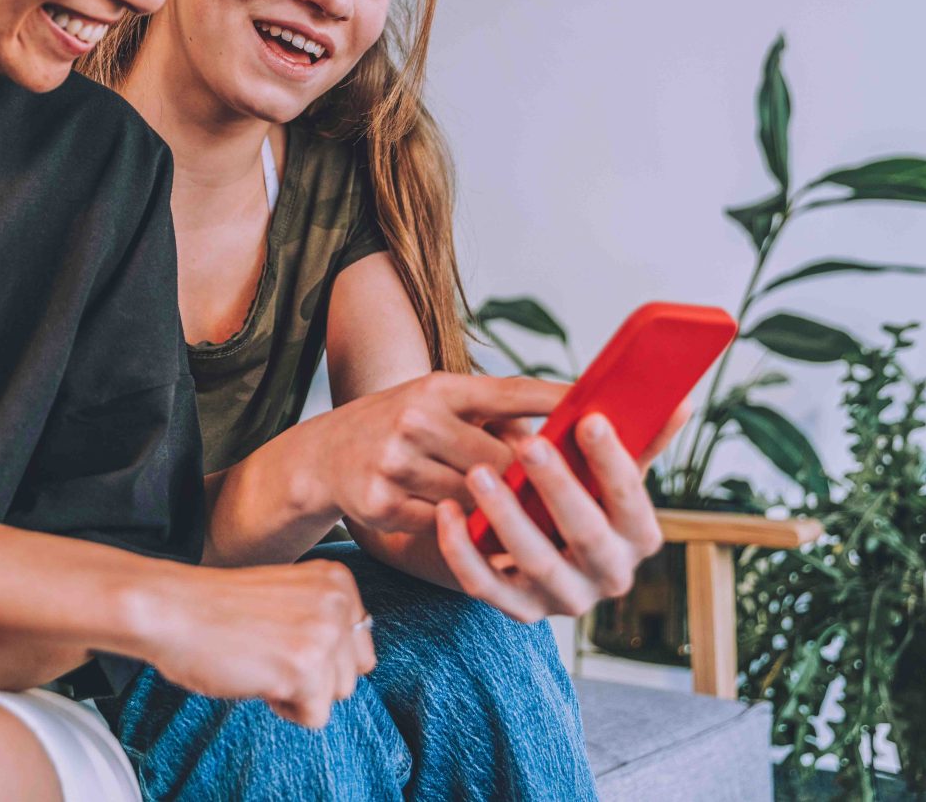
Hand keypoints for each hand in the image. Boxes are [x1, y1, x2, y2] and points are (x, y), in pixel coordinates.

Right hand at [131, 560, 374, 729]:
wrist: (169, 609)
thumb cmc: (217, 608)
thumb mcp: (288, 596)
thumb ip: (325, 616)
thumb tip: (360, 660)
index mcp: (337, 579)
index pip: (358, 643)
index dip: (317, 653)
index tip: (278, 634)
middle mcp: (339, 600)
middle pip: (354, 672)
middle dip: (314, 675)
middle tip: (268, 651)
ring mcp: (324, 632)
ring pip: (338, 695)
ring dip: (300, 691)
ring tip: (261, 661)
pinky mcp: (305, 667)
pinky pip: (316, 716)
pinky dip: (285, 709)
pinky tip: (257, 677)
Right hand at [309, 371, 567, 533]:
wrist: (323, 455)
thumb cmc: (400, 426)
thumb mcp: (439, 401)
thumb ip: (493, 413)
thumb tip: (566, 432)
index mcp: (438, 388)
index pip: (509, 392)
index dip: (557, 403)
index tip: (602, 409)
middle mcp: (415, 418)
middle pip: (499, 459)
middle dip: (534, 479)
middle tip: (579, 496)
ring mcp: (395, 461)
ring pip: (474, 499)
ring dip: (505, 513)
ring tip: (539, 523)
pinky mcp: (382, 503)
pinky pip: (446, 526)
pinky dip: (469, 533)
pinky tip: (487, 538)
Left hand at [432, 405, 687, 621]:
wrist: (537, 544)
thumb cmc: (580, 493)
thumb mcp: (610, 470)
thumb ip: (641, 439)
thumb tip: (682, 399)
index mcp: (639, 538)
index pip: (632, 501)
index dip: (612, 461)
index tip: (588, 419)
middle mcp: (609, 576)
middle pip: (586, 534)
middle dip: (557, 488)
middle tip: (528, 445)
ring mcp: (564, 598)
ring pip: (534, 561)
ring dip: (506, 516)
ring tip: (477, 473)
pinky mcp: (520, 611)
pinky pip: (486, 586)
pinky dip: (463, 551)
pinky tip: (445, 511)